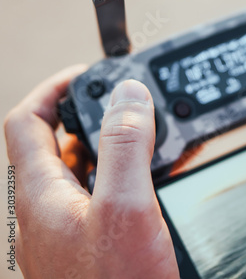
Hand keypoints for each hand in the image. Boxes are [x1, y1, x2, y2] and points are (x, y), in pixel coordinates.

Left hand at [4, 66, 179, 278]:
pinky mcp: (83, 247)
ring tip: (135, 136)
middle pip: (49, 145)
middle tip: (118, 105)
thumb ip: (126, 145)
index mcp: (42, 194)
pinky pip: (89, 198)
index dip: (53, 89)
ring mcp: (62, 232)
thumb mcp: (126, 207)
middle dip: (82, 116)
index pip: (28, 122)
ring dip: (99, 146)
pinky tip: (138, 184)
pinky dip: (110, 178)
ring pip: (71, 172)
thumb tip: (129, 95)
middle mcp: (44, 211)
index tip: (85, 76)